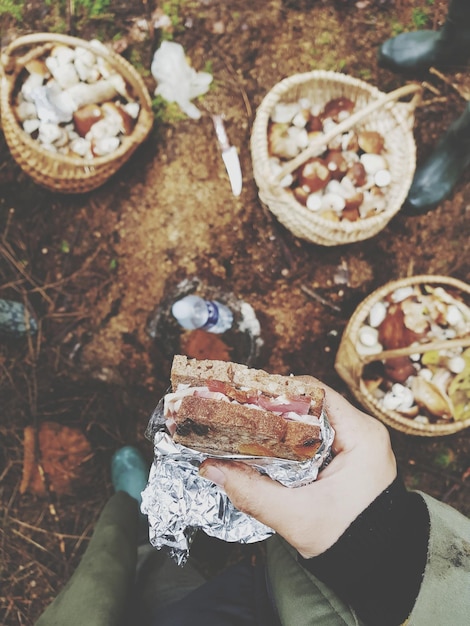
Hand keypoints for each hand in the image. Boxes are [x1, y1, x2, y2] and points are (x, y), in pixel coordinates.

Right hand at [199, 378, 396, 558]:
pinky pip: (315, 436)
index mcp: (362, 436)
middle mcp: (363, 431)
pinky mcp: (349, 455)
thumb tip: (211, 468)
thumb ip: (252, 493)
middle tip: (240, 412)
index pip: (317, 393)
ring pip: (311, 419)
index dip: (280, 392)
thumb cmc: (349, 542)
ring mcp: (357, 442)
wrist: (377, 566)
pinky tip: (267, 445)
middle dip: (275, 407)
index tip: (247, 397)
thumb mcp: (296, 518)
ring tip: (248, 425)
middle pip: (311, 403)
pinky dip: (291, 440)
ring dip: (281, 424)